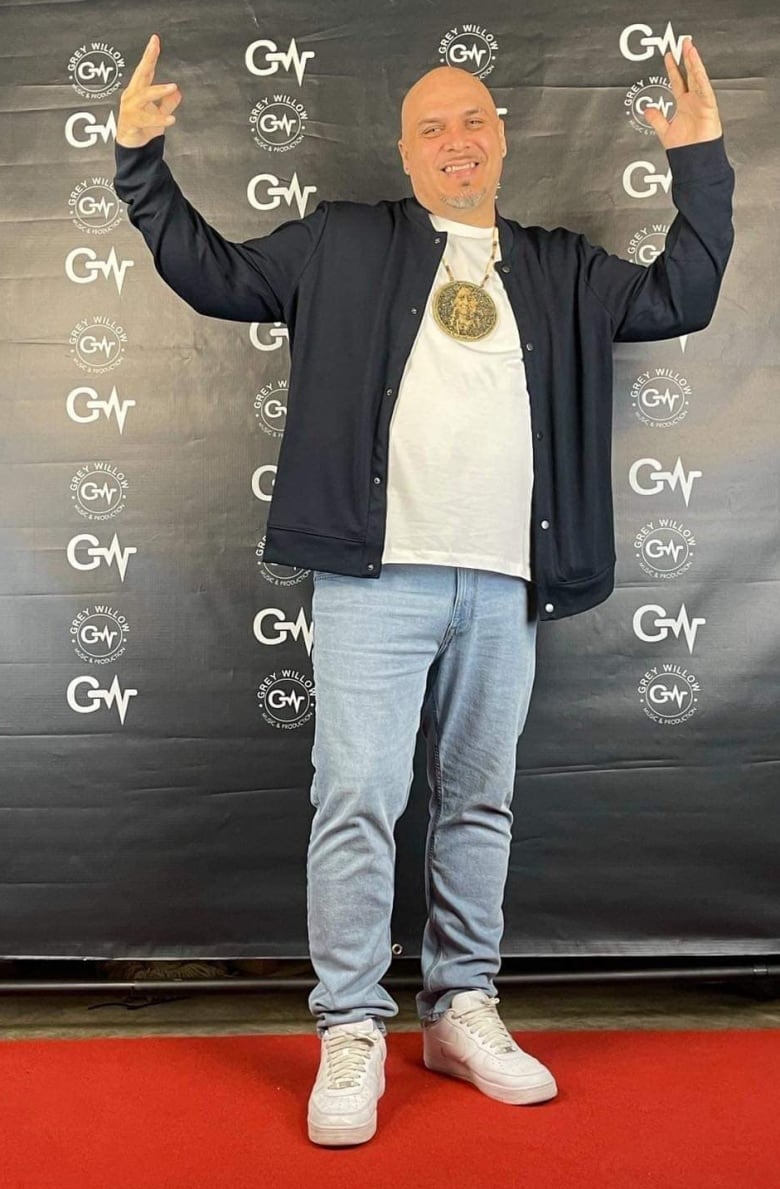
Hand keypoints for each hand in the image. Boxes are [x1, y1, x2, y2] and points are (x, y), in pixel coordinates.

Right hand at [116, 33, 181, 147]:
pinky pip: (146, 119)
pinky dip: (159, 119)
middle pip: (140, 74)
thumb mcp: (158, 114)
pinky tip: (171, 120)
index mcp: (138, 91)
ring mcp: (130, 108)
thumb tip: (178, 93)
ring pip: (144, 96)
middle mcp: (132, 96)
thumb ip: (167, 103)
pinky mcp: (131, 122)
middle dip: (147, 59)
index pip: (145, 69)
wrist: (131, 147)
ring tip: (173, 87)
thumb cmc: (141, 128)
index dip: (150, 54)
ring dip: (158, 90)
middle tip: (155, 46)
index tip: (155, 40)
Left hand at [645, 38, 722, 149]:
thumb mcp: (665, 131)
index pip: (678, 81)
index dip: (673, 68)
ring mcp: (702, 103)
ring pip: (698, 78)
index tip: (669, 56)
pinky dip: (701, 78)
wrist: (694, 160)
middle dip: (687, 59)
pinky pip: (705, 89)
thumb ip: (657, 119)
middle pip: (690, 74)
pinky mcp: (709, 107)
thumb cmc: (684, 149)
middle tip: (684, 43)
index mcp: (683, 105)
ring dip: (694, 63)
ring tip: (690, 48)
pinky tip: (697, 67)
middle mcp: (693, 101)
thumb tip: (648, 109)